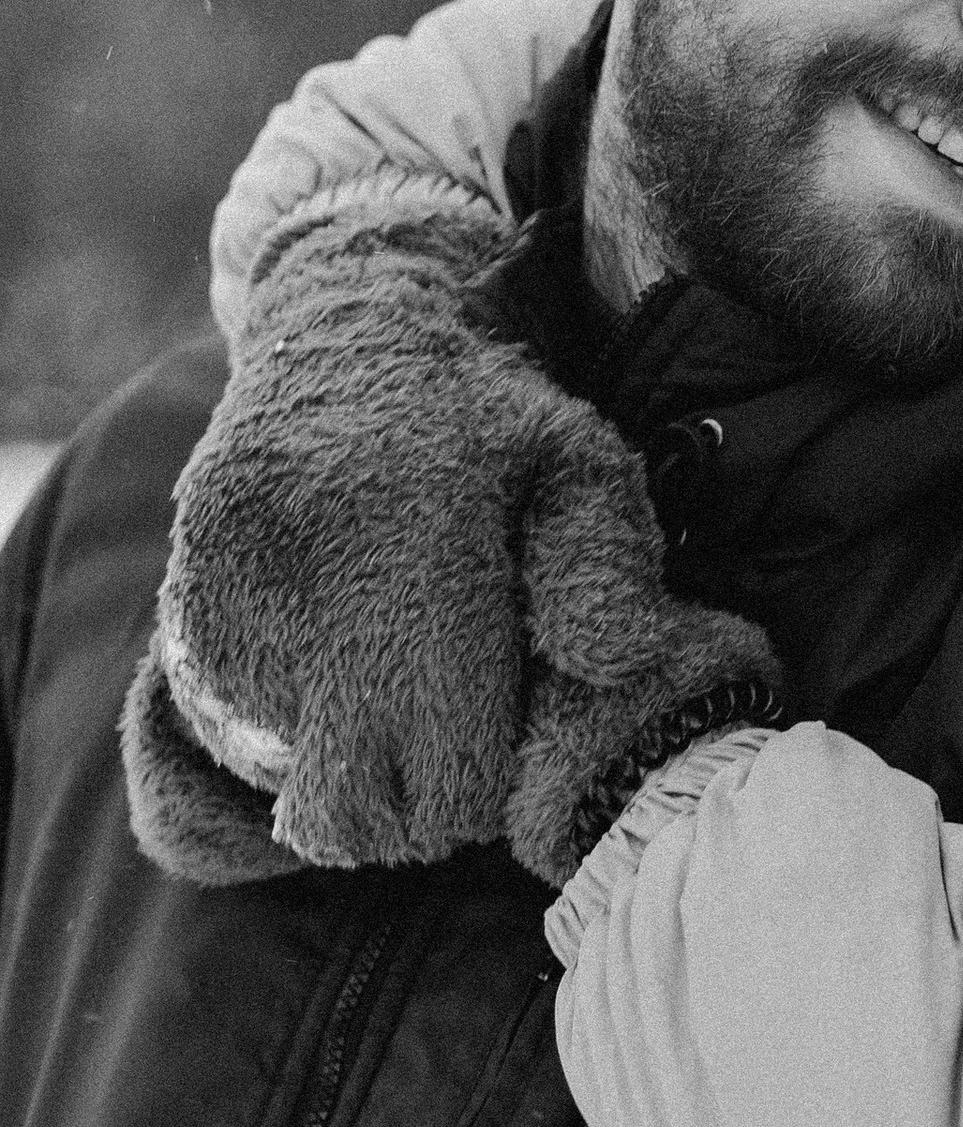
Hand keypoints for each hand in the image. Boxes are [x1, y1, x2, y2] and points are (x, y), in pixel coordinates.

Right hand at [122, 194, 776, 885]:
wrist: (349, 315)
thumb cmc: (489, 413)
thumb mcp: (582, 457)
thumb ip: (608, 562)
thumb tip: (613, 665)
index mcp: (428, 546)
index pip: (446, 778)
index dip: (474, 799)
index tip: (492, 756)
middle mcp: (315, 570)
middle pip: (348, 808)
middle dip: (402, 812)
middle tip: (438, 762)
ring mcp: (233, 580)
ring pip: (278, 773)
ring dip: (330, 766)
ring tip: (385, 701)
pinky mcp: (185, 580)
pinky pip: (219, 717)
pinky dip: (271, 723)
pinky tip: (325, 669)